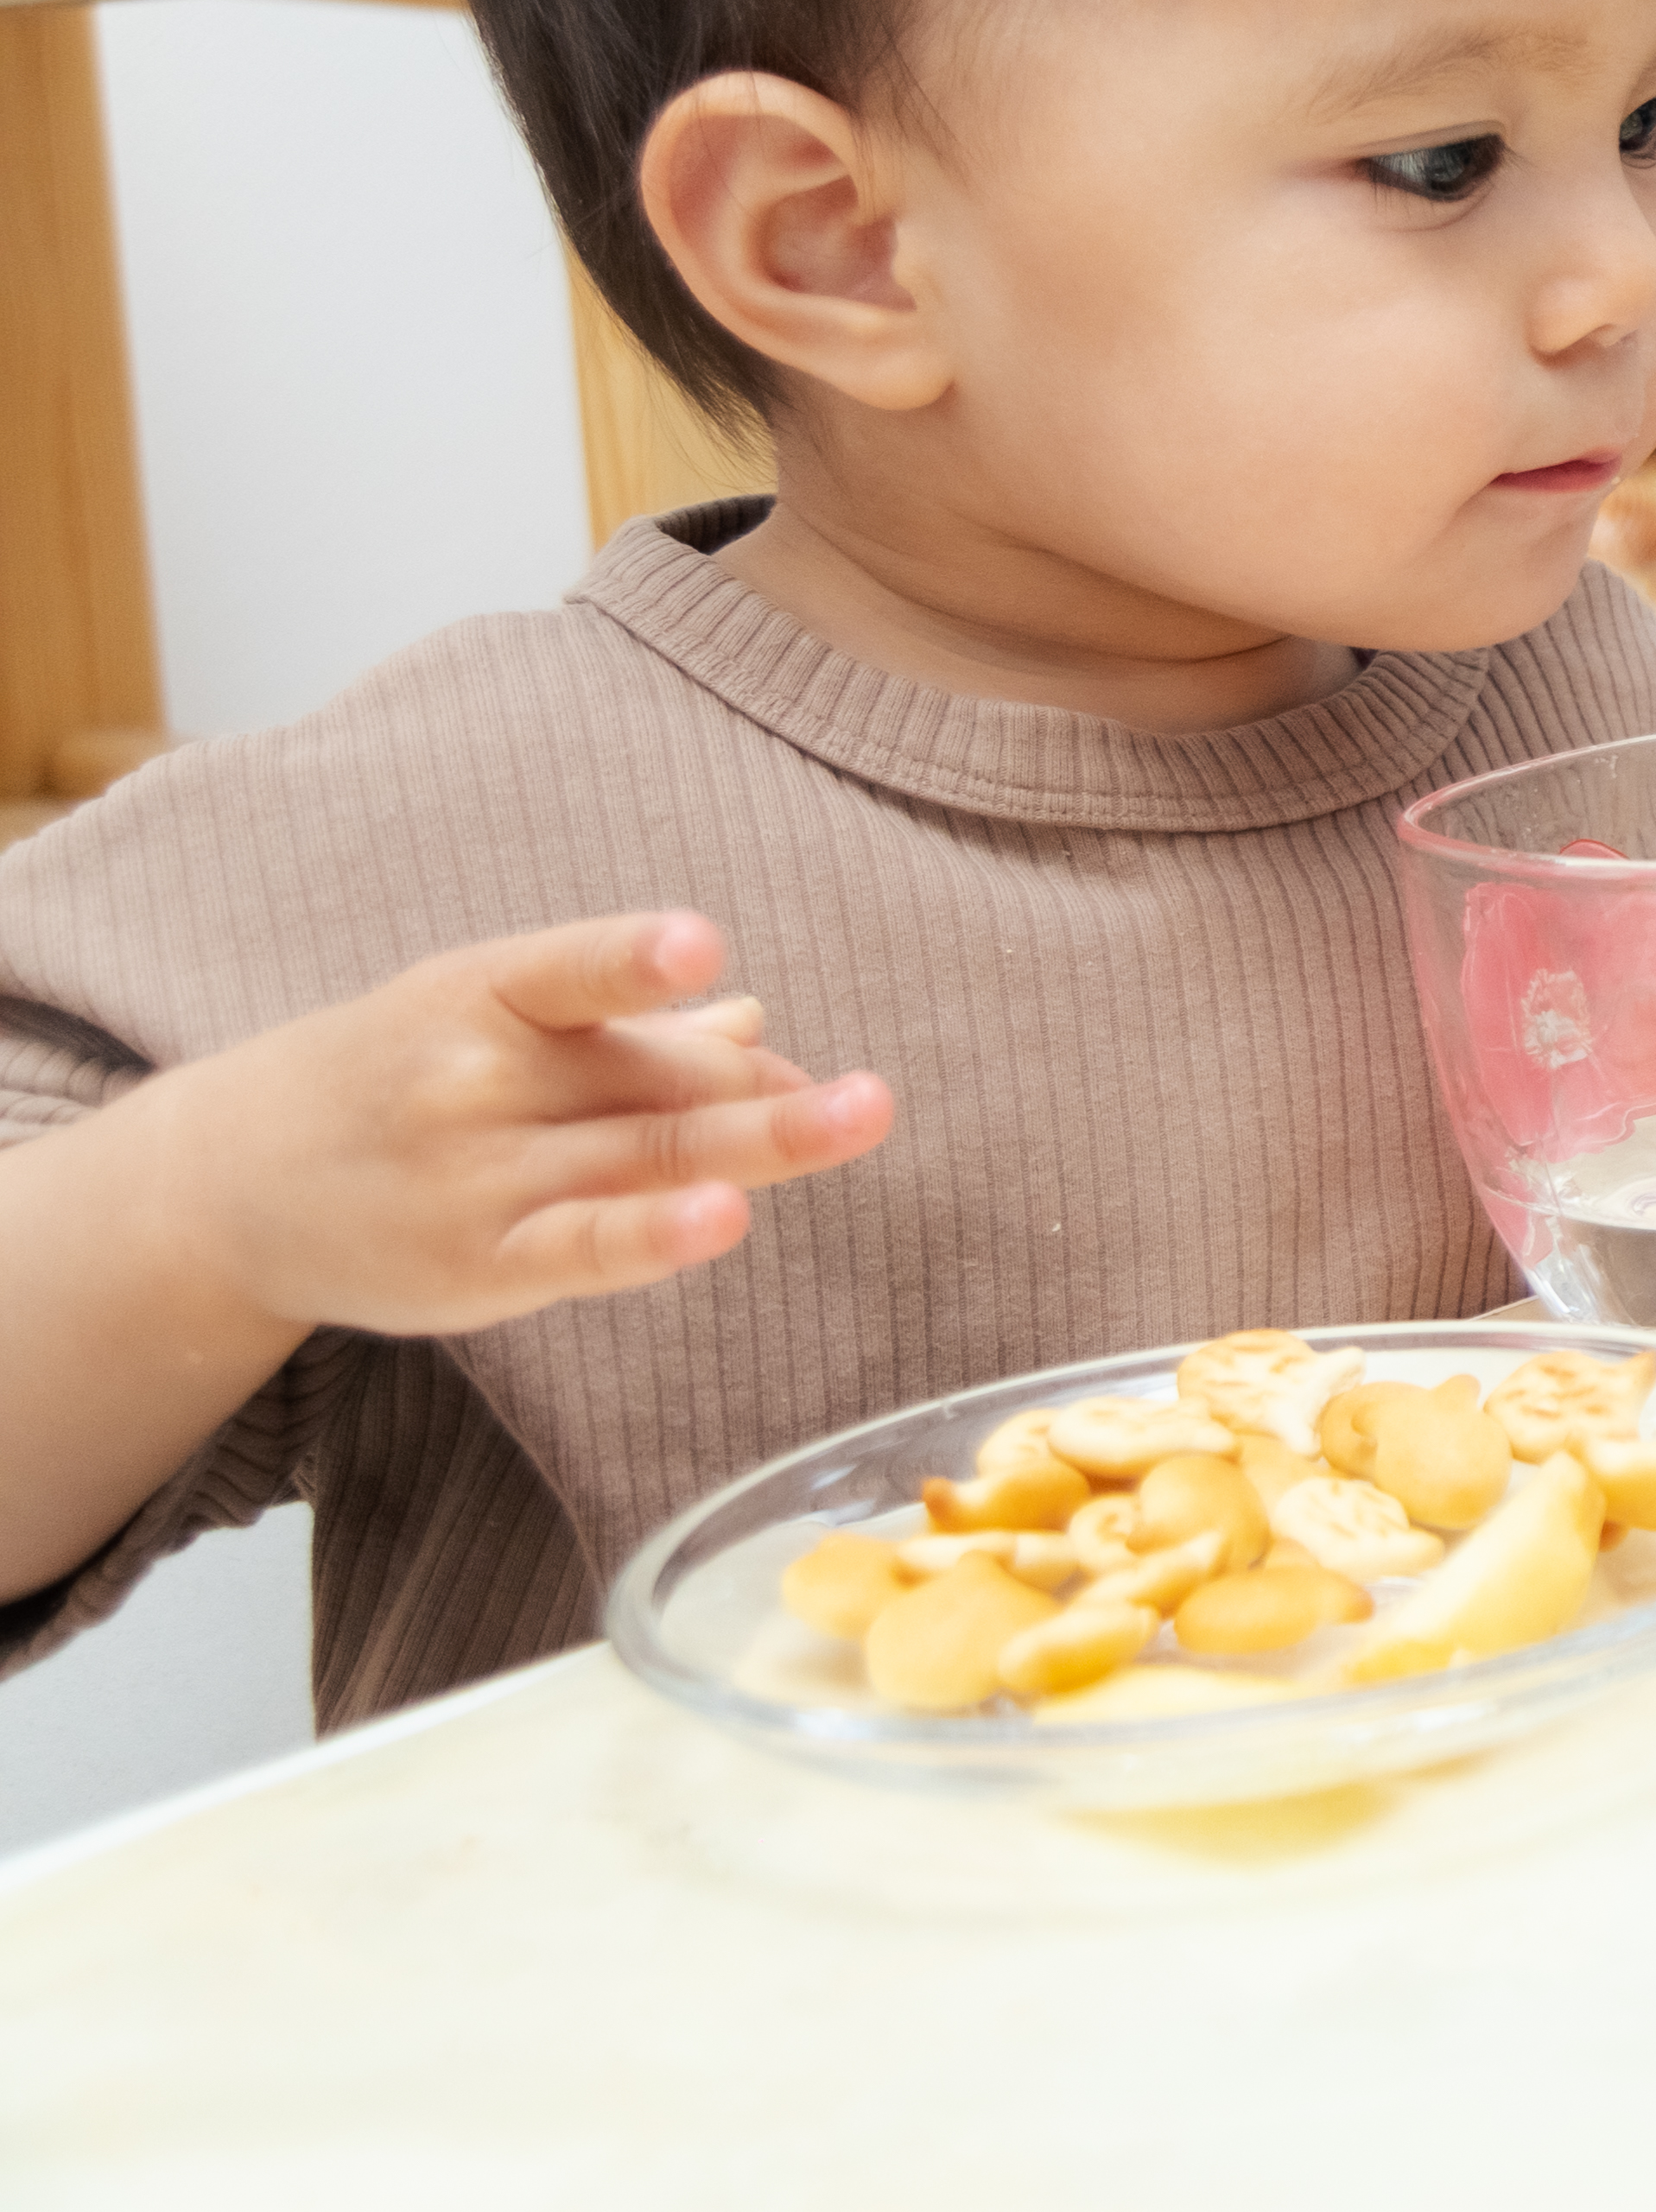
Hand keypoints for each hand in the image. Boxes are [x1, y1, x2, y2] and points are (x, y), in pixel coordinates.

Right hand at [135, 911, 896, 1339]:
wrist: (231, 1182)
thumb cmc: (398, 1077)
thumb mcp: (493, 1020)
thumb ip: (627, 1028)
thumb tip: (761, 1024)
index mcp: (485, 992)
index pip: (569, 971)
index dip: (634, 959)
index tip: (701, 946)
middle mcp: (477, 1079)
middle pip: (648, 1077)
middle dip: (756, 1087)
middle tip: (868, 1097)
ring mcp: (476, 1176)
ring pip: (642, 1154)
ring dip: (756, 1143)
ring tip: (850, 1119)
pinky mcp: (477, 1264)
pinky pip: (584, 1247)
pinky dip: (656, 1233)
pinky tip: (723, 1216)